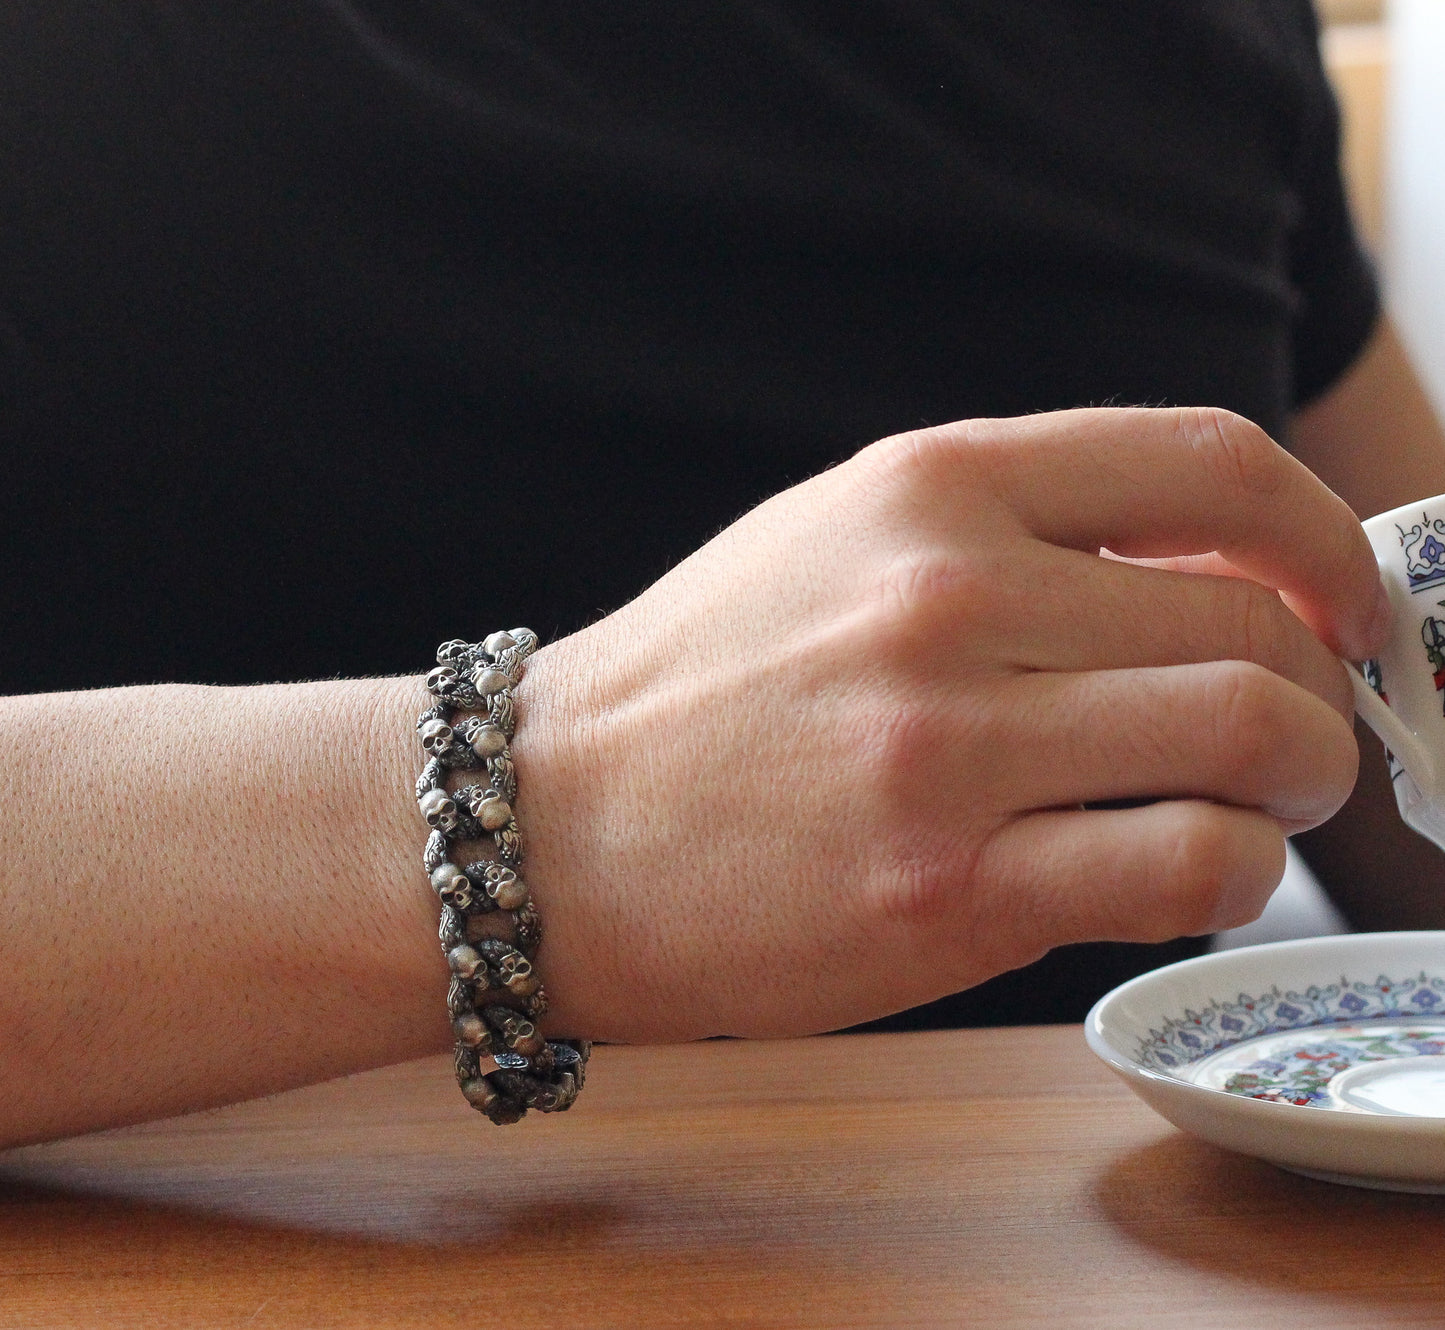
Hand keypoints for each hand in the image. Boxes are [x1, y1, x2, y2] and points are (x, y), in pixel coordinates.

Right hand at [517, 407, 1388, 1041]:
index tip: (1341, 598)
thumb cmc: (700, 688)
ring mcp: (947, 746)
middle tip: (1301, 734)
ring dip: (1301, 779)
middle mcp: (948, 596)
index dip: (1323, 535)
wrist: (550, 827)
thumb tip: (1211, 571)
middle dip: (1317, 687)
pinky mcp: (944, 891)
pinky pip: (1187, 863)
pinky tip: (1189, 869)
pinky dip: (1234, 869)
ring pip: (1248, 737)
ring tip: (1266, 804)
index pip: (1212, 464)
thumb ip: (1016, 531)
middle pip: (1253, 621)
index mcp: (930, 487)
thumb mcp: (839, 543)